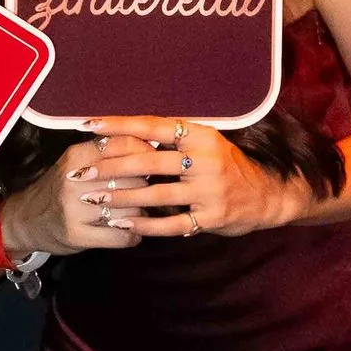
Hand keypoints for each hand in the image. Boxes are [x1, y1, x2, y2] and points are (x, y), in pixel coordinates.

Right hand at [0, 141, 144, 258]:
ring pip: (130, 209)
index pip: (123, 145)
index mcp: (76, 156)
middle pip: (133, 179)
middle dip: (145, 187)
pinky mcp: (77, 235)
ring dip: (140, 214)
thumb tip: (152, 144)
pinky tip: (131, 233)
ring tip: (136, 213)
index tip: (155, 160)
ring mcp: (74, 210)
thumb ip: (107, 153)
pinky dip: (133, 236)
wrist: (25, 219)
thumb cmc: (60, 188)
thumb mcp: (76, 162)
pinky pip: (121, 236)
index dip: (146, 152)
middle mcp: (74, 180)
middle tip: (146, 192)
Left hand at [76, 117, 305, 241]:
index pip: (152, 126)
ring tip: (95, 200)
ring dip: (121, 198)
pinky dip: (144, 225)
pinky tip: (122, 224)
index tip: (88, 125)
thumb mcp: (207, 144)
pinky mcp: (211, 217)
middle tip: (83, 172)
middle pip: (148, 162)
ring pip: (155, 194)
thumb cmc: (229, 166)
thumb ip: (174, 140)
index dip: (118, 125)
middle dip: (110, 168)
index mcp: (201, 136)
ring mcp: (209, 190)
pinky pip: (171, 223)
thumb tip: (128, 133)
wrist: (267, 195)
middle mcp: (205, 160)